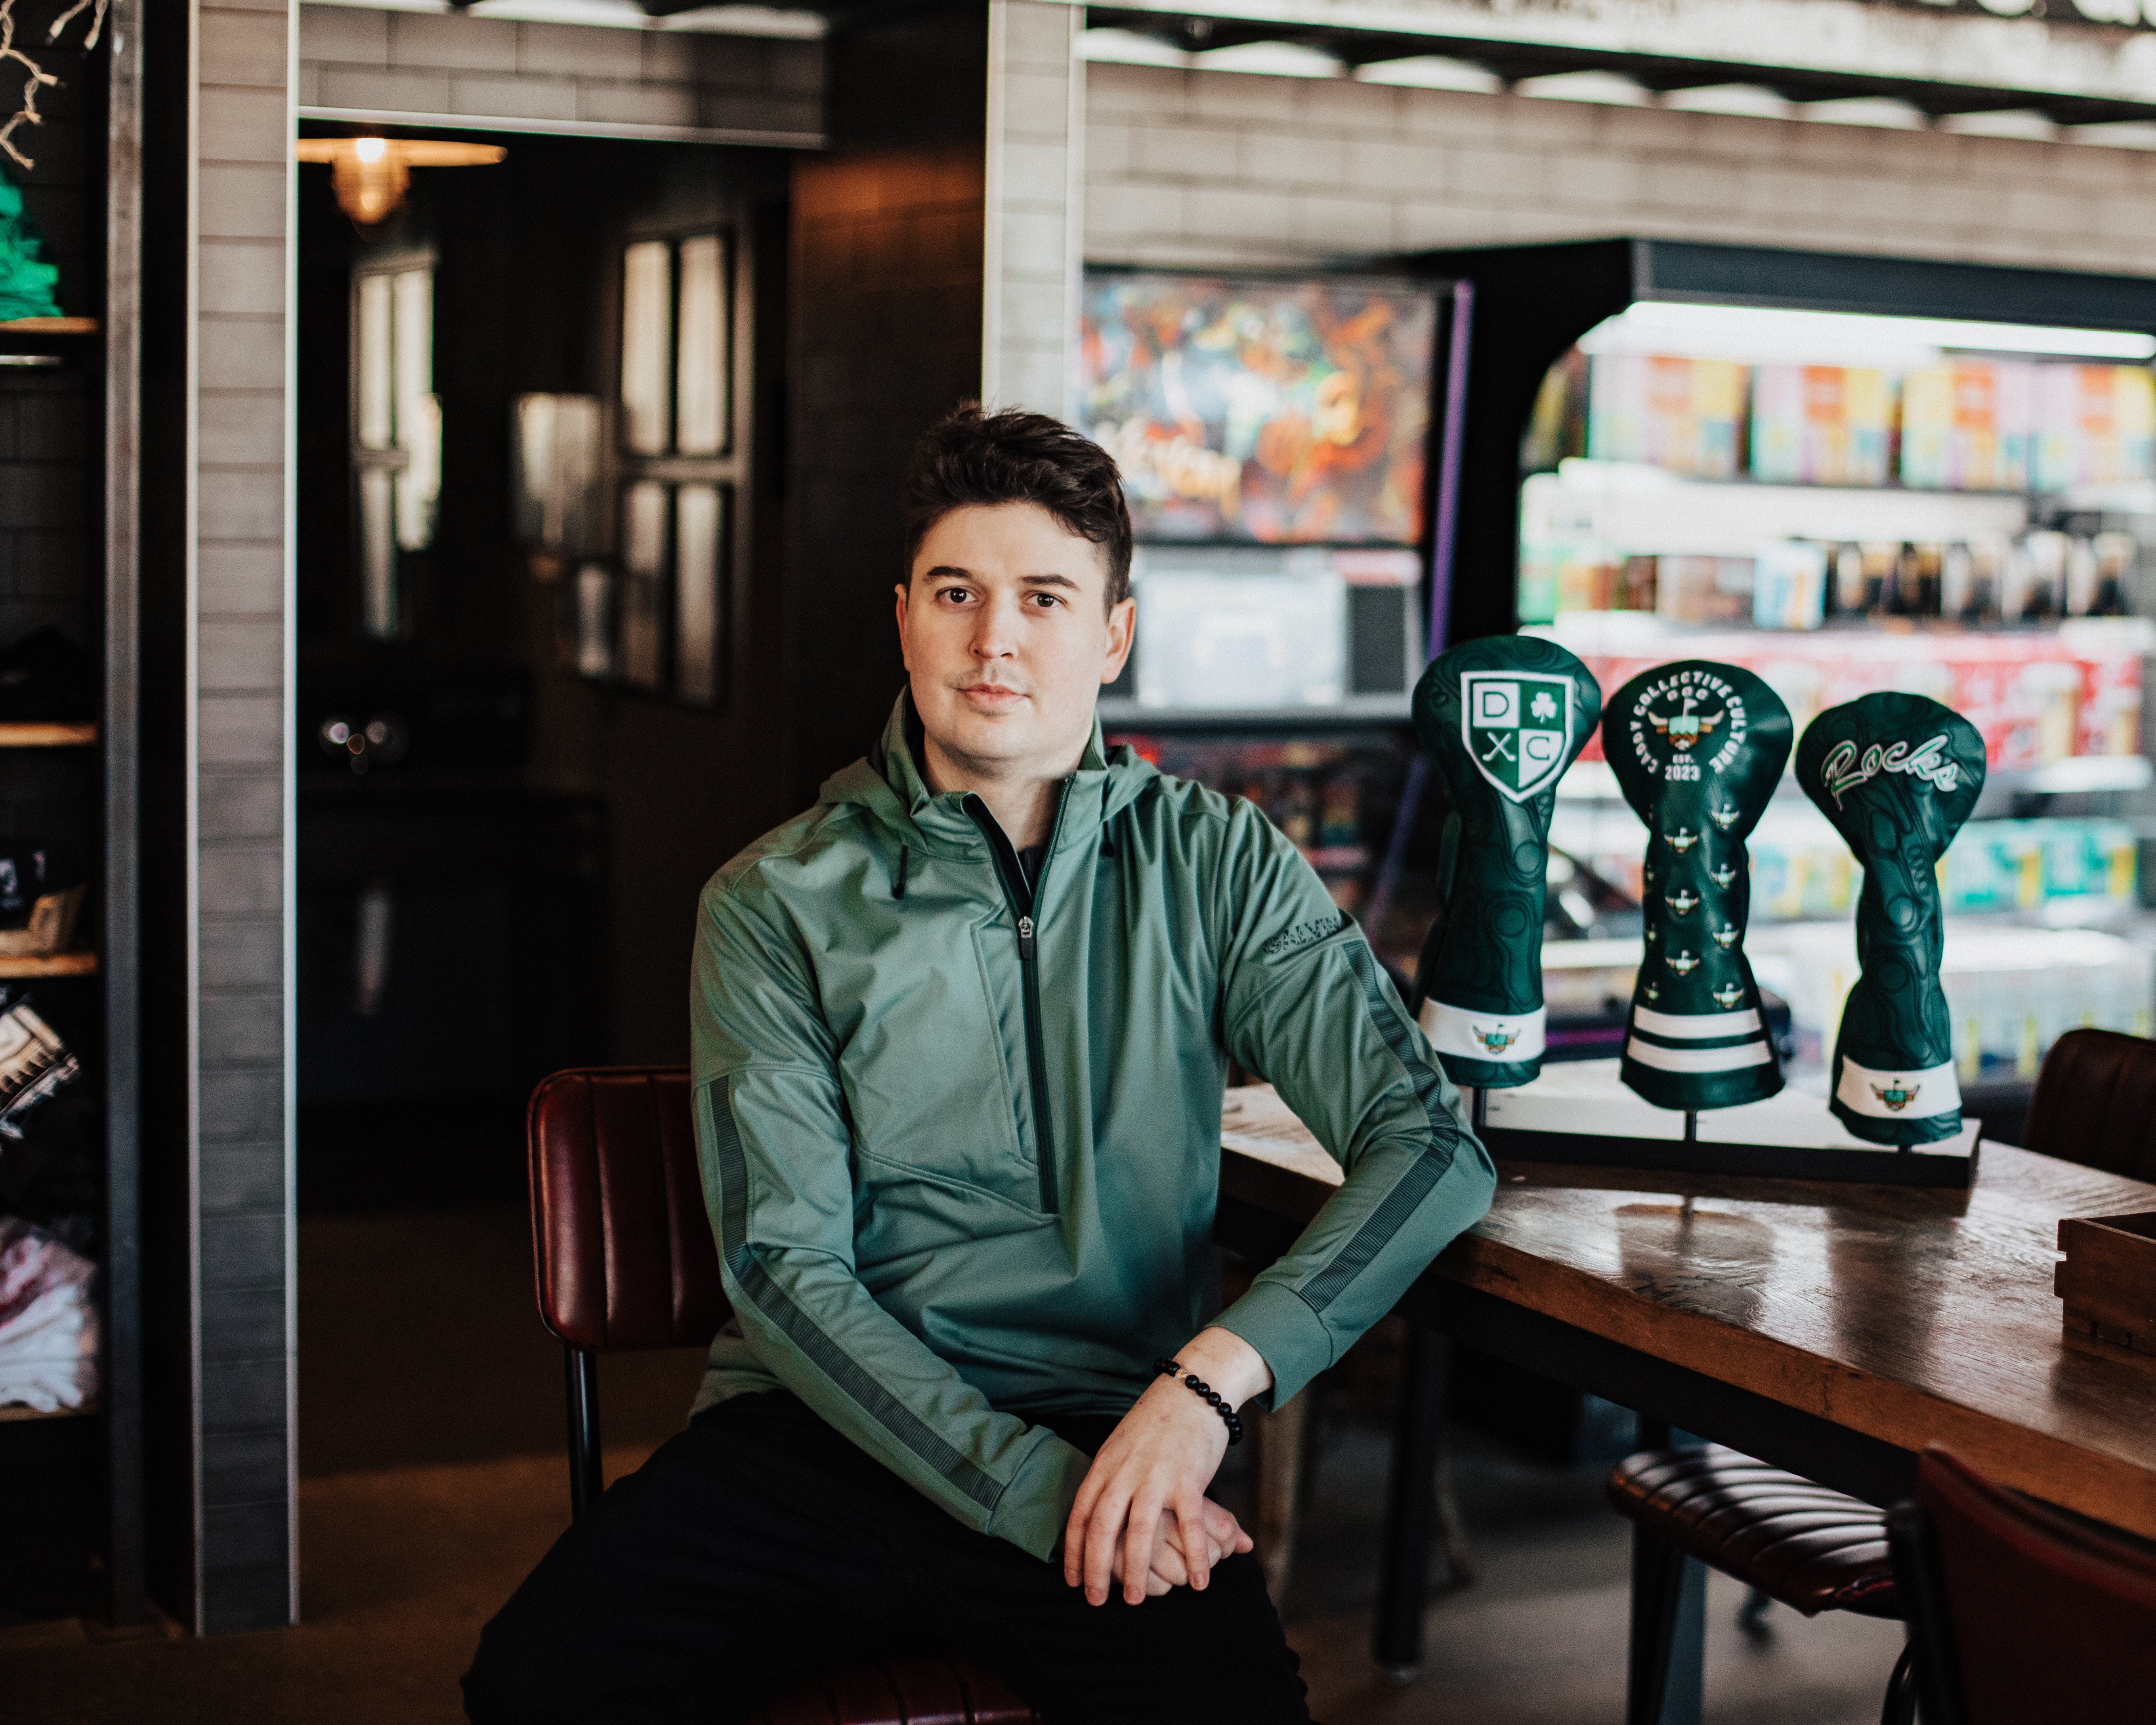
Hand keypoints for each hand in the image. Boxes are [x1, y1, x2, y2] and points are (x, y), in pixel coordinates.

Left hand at [1064, 1327, 1271, 1605]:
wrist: (1192, 1390)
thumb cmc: (1155, 1421)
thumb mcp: (1119, 1446)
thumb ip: (1108, 1478)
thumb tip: (1093, 1511)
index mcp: (1105, 1465)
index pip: (1080, 1515)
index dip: (1073, 1551)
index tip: (1071, 1580)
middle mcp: (1125, 1473)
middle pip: (1103, 1529)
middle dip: (1097, 1570)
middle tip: (1095, 1600)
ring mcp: (1156, 1476)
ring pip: (1140, 1532)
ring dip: (1138, 1571)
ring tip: (1136, 1600)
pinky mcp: (1188, 1479)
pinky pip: (1190, 1526)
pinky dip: (1195, 1557)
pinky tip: (1199, 1582)